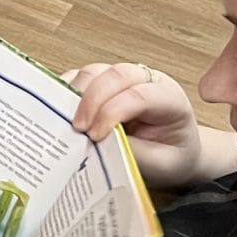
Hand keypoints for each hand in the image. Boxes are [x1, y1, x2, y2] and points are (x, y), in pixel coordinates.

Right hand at [65, 63, 206, 188]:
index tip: (95, 136)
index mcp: (169, 97)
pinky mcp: (102, 82)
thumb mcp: (160, 163)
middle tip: (78, 130)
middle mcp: (146, 79)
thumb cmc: (171, 156)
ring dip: (76, 96)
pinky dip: (66, 92)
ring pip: (93, 72)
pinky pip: (78, 77)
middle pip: (115, 74)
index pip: (138, 95)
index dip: (112, 113)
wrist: (175, 151)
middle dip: (91, 101)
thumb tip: (97, 144)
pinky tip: (62, 114)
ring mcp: (122, 78)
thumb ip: (132, 152)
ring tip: (70, 125)